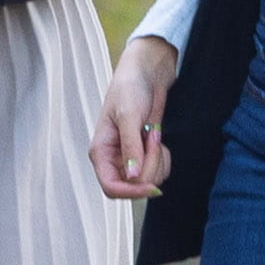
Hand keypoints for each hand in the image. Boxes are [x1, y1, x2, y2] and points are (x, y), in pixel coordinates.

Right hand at [92, 34, 180, 204]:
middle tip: (152, 138)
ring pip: (149, 179)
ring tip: (153, 133)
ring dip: (158, 159)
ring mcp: (130, 157)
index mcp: (101, 151)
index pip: (111, 187)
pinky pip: (158, 170)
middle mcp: (113, 158)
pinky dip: (163, 157)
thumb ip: (131, 147)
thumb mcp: (129, 116)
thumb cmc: (130, 87)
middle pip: (133, 185)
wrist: (148, 72)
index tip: (151, 186)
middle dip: (150, 165)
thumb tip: (133, 176)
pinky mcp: (145, 153)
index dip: (130, 192)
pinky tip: (157, 137)